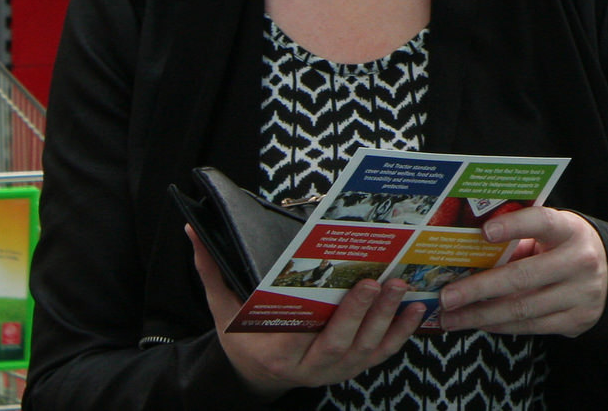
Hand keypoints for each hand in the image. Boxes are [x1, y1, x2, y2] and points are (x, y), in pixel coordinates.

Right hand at [188, 225, 423, 398]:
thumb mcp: (224, 309)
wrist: (256, 376)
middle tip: (378, 281)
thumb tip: (192, 232)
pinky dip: (400, 334)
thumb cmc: (243, 338)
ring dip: (386, 319)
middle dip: (361, 312)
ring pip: (366, 350)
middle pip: (341, 343)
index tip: (349, 284)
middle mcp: (309, 368)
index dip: (332, 314)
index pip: (304, 335)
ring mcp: (335, 372)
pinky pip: (381, 354)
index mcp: (277, 353)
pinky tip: (415, 309)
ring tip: (400, 286)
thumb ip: (212, 272)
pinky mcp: (354, 369)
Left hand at [437, 206, 607, 337]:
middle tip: (446, 296)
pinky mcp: (576, 320)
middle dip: (479, 288)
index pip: (542, 222)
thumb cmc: (565, 249)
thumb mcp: (551, 235)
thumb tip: (468, 253)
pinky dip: (499, 326)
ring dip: (480, 315)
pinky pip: (530, 326)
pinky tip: (478, 323)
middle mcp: (579, 261)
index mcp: (570, 230)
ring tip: (450, 318)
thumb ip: (519, 240)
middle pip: (522, 276)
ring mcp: (580, 293)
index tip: (483, 231)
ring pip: (522, 308)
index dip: (513, 226)